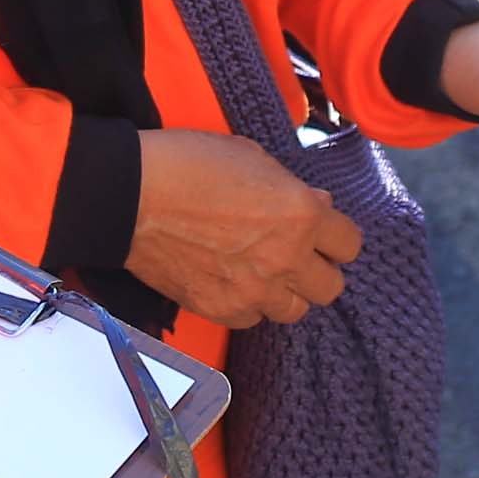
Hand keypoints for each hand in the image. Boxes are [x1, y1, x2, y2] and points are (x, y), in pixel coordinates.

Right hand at [126, 126, 362, 326]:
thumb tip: (317, 203)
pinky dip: (248, 305)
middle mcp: (285, 258)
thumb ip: (291, 187)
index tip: (323, 234)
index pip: (349, 244)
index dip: (336, 237)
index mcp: (301, 214)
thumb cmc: (187, 164)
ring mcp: (253, 290)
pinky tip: (233, 282)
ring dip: (285, 293)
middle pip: (331, 289)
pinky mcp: (220, 310)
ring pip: (294, 311)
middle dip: (318, 271)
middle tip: (297, 256)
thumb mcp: (251, 157)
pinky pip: (252, 320)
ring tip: (264, 272)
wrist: (129, 195)